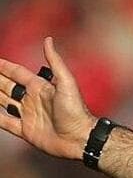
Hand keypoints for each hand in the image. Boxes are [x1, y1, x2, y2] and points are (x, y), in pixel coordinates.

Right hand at [0, 36, 96, 159]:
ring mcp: (27, 115)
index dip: (3, 66)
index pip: (16, 72)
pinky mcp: (25, 130)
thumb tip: (48, 40)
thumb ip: (55, 62)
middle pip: (6, 86)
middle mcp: (31, 99)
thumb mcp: (66, 83)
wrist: (80, 138)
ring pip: (2, 101)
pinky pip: (4, 122)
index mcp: (39, 87)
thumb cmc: (76, 110)